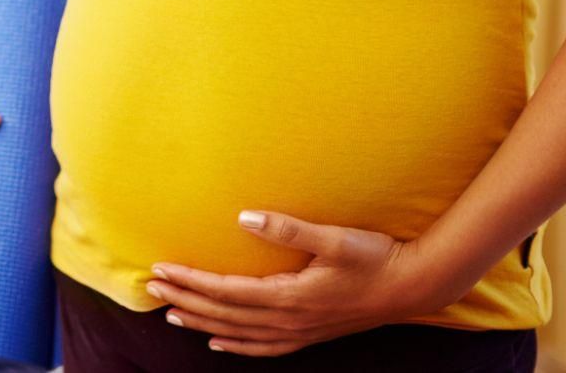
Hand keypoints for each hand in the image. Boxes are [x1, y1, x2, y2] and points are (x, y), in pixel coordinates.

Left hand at [147, 213, 452, 356]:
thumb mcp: (335, 237)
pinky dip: (237, 346)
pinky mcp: (310, 335)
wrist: (413, 286)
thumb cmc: (375, 256)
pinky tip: (219, 342)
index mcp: (290, 296)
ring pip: (239, 333)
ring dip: (203, 323)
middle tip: (152, 287)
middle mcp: (290, 320)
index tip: (161, 269)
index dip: (191, 281)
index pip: (226, 291)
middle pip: (224, 314)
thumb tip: (244, 218)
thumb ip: (288, 228)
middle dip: (186, 300)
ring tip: (172, 313)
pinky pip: (264, 347)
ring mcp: (300, 332)